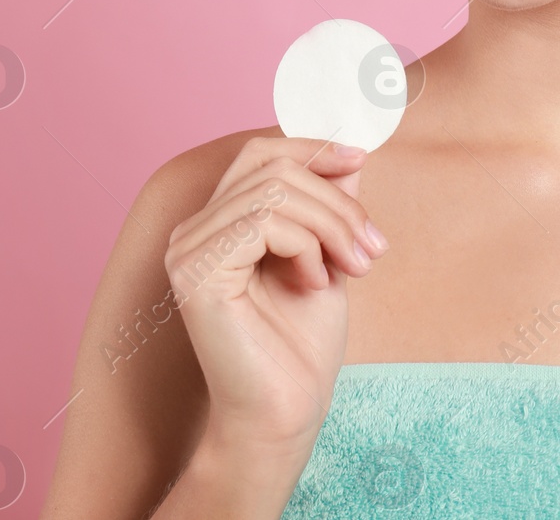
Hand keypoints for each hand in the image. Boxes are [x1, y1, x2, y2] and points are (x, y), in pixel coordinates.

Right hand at [164, 137, 387, 460]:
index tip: (359, 159)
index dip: (311, 146)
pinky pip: (266, 222)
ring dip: (333, 225)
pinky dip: (308, 246)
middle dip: (337, 201)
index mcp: (218, 223)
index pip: (259, 153)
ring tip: (355, 267)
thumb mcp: (326, 254)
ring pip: (277, 191)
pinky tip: (316, 284)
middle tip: (371, 247)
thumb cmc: (302, 344)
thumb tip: (349, 152)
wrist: (286, 413)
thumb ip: (327, 204)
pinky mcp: (197, 272)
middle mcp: (193, 231)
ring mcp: (189, 250)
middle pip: (274, 167)